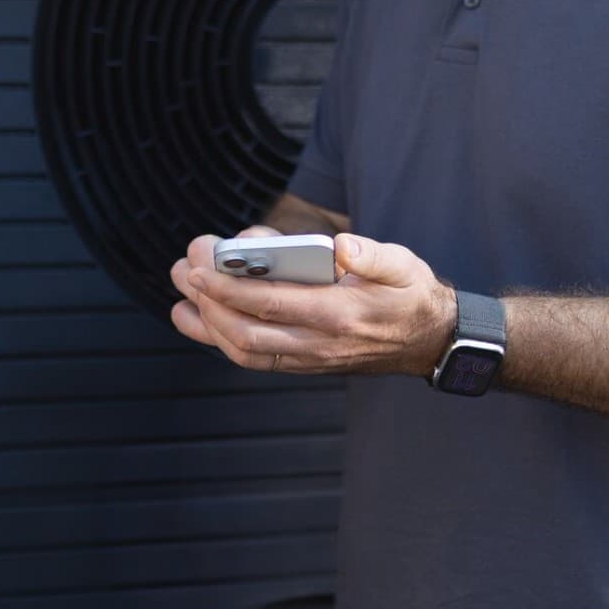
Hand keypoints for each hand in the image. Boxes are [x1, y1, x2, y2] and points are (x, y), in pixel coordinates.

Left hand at [168, 231, 454, 378]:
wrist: (427, 340)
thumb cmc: (408, 294)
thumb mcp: (402, 264)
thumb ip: (371, 255)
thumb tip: (341, 246)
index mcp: (339, 314)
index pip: (271, 304)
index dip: (228, 287)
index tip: (199, 267)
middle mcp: (319, 343)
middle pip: (246, 334)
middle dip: (206, 303)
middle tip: (182, 270)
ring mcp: (308, 358)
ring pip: (244, 352)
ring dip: (206, 325)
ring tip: (181, 295)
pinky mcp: (302, 363)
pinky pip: (253, 358)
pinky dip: (220, 340)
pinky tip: (200, 317)